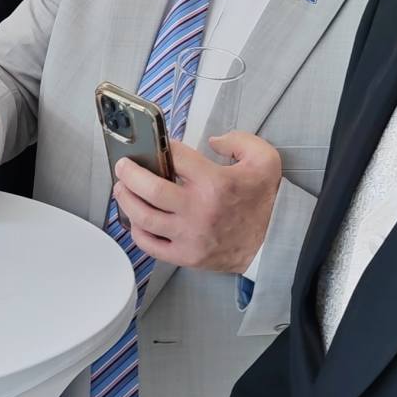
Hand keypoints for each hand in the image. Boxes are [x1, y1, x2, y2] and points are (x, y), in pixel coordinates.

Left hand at [111, 132, 283, 274]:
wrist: (275, 243)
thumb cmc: (264, 202)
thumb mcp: (265, 159)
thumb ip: (238, 140)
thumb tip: (212, 141)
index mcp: (215, 182)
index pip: (175, 156)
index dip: (163, 147)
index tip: (158, 145)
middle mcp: (198, 209)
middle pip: (150, 188)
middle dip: (129, 173)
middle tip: (123, 166)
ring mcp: (189, 235)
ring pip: (144, 217)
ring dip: (126, 200)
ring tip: (121, 188)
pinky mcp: (186, 256)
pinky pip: (150, 245)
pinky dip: (136, 230)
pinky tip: (134, 218)